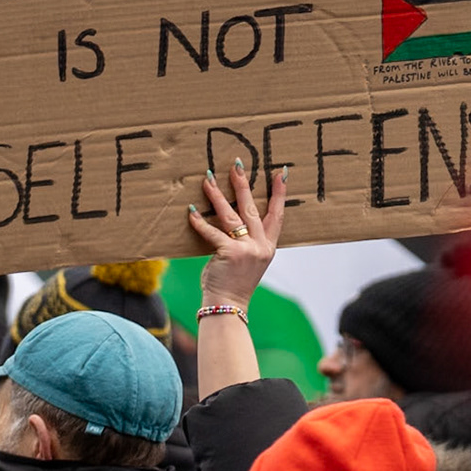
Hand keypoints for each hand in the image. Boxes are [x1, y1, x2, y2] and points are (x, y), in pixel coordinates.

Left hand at [187, 160, 285, 309]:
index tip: (279, 173)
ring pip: (230, 215)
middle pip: (253, 208)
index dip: (279, 193)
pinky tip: (191, 210)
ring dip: (217, 194)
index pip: (277, 215)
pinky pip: (212, 232)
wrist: (228, 306)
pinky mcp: (228, 253)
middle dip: (243, 184)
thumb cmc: (235, 282)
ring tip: (208, 178)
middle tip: (237, 164)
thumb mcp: (250, 260)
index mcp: (268, 246)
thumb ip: (248, 240)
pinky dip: (200, 221)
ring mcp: (246, 250)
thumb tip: (234, 217)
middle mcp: (260, 246)